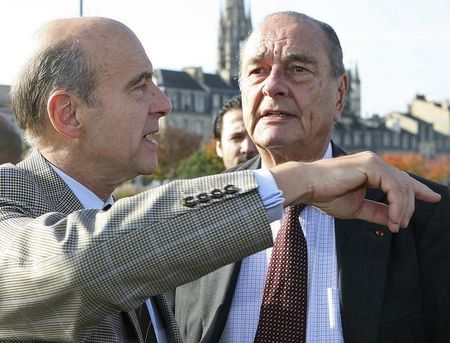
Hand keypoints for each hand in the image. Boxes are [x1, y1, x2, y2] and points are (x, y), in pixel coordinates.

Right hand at [270, 152, 440, 231]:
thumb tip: (394, 220)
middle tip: (403, 225)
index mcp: (370, 170)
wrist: (308, 186)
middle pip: (405, 183)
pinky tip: (393, 218)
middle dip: (411, 205)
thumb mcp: (357, 208)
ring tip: (397, 225)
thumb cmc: (325, 195)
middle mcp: (374, 162)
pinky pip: (393, 187)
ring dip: (403, 209)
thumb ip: (376, 211)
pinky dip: (397, 204)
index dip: (418, 190)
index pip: (400, 180)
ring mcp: (373, 162)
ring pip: (402, 185)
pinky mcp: (370, 165)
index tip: (434, 197)